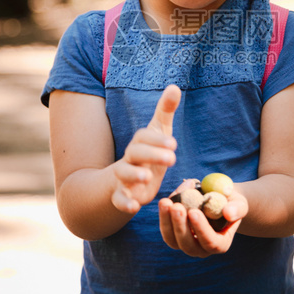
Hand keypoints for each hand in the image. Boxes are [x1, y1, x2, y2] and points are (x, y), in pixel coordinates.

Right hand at [110, 84, 180, 213]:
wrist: (123, 179)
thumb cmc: (147, 152)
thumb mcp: (158, 131)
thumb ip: (165, 111)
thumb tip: (174, 86)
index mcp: (140, 143)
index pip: (144, 137)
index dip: (157, 139)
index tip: (174, 143)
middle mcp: (129, 158)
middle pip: (135, 153)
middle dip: (152, 154)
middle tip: (172, 157)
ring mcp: (123, 177)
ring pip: (123, 174)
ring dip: (134, 175)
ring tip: (147, 178)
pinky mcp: (122, 195)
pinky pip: (118, 199)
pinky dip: (124, 203)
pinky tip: (134, 208)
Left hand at [158, 181, 247, 257]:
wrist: (217, 198)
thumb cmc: (230, 201)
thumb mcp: (239, 202)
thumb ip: (237, 208)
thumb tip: (228, 213)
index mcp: (221, 244)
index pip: (211, 242)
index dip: (201, 229)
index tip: (193, 211)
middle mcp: (202, 249)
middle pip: (188, 245)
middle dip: (180, 226)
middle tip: (176, 206)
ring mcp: (187, 243)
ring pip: (173, 240)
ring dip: (167, 222)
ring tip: (165, 202)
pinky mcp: (174, 235)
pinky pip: (166, 230)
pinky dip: (164, 216)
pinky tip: (165, 201)